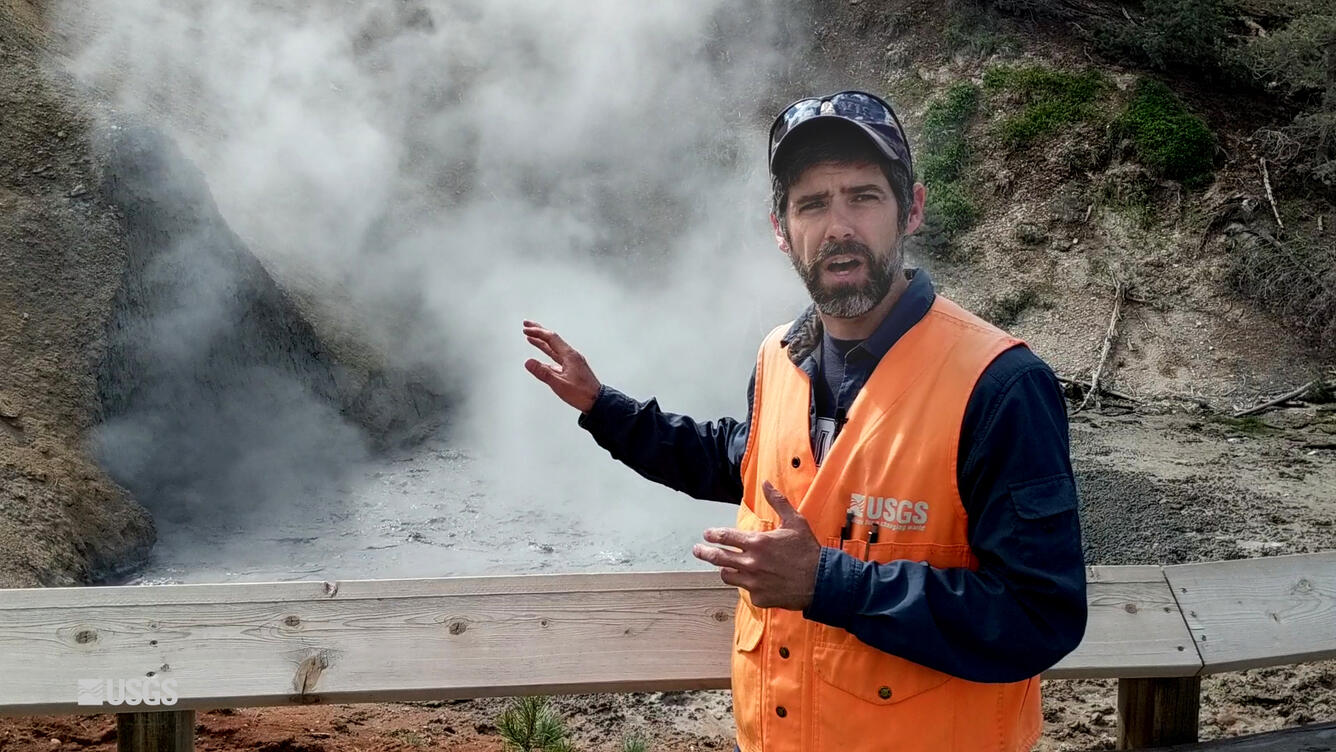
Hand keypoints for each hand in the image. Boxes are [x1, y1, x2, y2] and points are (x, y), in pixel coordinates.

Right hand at [522, 320, 601, 412]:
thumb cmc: (581, 393)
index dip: (537, 332)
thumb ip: (543, 373)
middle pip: (552, 339)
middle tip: (526, 324)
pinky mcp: (572, 369)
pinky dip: (547, 354)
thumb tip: (528, 362)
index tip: (526, 329)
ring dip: (542, 342)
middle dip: (539, 331)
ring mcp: (572, 362)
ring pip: (554, 348)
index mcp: (569, 356)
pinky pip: (556, 357)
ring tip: (530, 337)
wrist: (597, 401)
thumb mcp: (559, 384)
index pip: (551, 338)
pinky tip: (541, 357)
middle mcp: (571, 356)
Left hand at [692, 481, 820, 609]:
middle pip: (718, 557)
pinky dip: (748, 585)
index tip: (706, 534)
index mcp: (757, 542)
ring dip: (725, 569)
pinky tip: (755, 581)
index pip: (725, 537)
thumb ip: (777, 502)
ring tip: (725, 566)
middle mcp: (751, 563)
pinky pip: (746, 591)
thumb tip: (766, 483)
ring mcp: (753, 582)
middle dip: (704, 552)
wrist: (821, 581)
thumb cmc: (808, 551)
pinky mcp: (759, 598)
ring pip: (727, 576)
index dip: (713, 534)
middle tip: (697, 550)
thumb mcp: (795, 522)